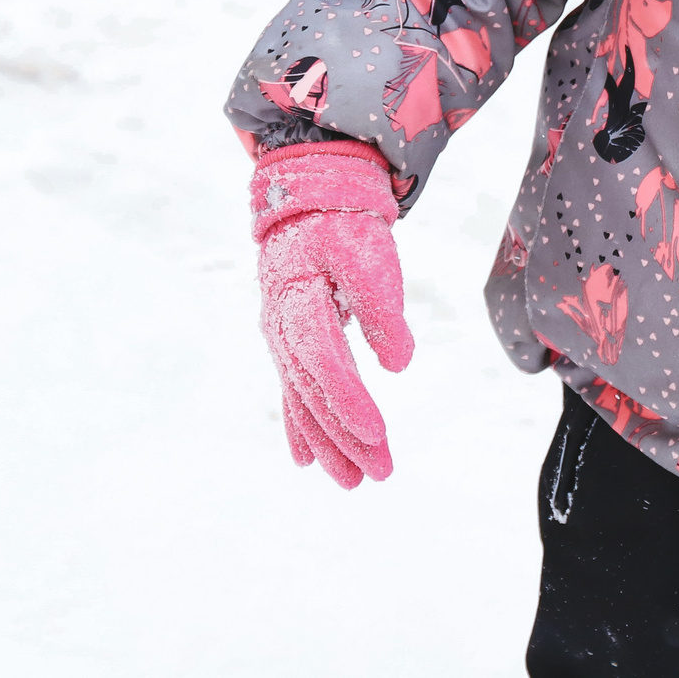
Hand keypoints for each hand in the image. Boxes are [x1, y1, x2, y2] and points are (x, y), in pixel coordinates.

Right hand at [249, 143, 413, 487]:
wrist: (311, 197)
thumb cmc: (345, 223)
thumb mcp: (370, 254)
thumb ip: (382, 309)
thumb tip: (397, 364)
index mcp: (297, 299)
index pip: (323, 361)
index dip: (348, 401)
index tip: (377, 434)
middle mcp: (280, 325)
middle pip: (312, 392)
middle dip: (342, 437)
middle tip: (375, 475)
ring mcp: (281, 336)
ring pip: (302, 398)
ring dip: (326, 441)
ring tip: (353, 481)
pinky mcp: (290, 340)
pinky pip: (294, 391)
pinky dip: (301, 425)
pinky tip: (306, 460)